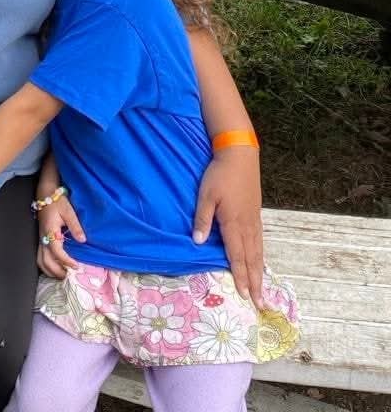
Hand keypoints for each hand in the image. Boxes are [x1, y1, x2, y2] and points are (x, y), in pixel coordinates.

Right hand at [37, 196, 85, 278]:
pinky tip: (53, 267)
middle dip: (57, 271)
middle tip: (68, 276)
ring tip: (61, 275)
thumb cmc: (57, 202)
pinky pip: (39, 256)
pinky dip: (45, 265)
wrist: (45, 193)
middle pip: (46, 261)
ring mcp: (40, 238)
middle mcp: (43, 237)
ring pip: (40, 260)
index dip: (66, 261)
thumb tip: (83, 240)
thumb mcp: (68, 211)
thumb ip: (75, 226)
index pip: (57, 252)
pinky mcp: (40, 238)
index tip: (77, 266)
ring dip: (49, 270)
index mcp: (50, 232)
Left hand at [193, 147, 263, 307]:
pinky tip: (259, 260)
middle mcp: (247, 225)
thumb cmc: (219, 174)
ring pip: (258, 251)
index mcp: (233, 223)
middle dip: (255, 282)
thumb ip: (202, 218)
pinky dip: (260, 255)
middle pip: (251, 258)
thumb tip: (197, 242)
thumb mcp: (206, 195)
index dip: (240, 276)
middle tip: (261, 303)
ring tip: (262, 288)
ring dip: (259, 271)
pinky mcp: (256, 213)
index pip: (237, 255)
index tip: (245, 295)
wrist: (240, 155)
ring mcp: (254, 219)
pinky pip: (259, 240)